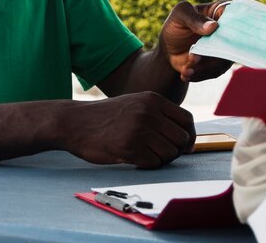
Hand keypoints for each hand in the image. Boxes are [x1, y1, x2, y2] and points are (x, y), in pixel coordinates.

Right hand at [65, 92, 195, 168]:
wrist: (75, 122)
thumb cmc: (106, 116)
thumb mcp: (135, 103)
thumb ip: (159, 114)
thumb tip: (185, 137)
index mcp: (153, 100)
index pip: (186, 119)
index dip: (190, 135)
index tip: (185, 146)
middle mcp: (149, 113)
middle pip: (181, 138)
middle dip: (177, 150)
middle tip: (164, 154)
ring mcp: (139, 130)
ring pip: (170, 153)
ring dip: (162, 159)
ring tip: (148, 156)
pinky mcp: (129, 147)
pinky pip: (154, 163)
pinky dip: (149, 165)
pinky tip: (137, 159)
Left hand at [159, 0, 231, 81]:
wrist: (169, 47)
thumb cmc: (176, 24)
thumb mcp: (180, 14)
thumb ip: (194, 18)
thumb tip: (213, 26)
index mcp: (223, 12)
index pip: (237, 18)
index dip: (231, 29)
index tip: (214, 39)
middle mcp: (229, 31)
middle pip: (232, 44)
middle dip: (211, 54)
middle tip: (192, 58)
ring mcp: (226, 48)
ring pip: (223, 61)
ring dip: (203, 67)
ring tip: (186, 68)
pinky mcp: (219, 64)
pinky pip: (215, 72)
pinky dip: (200, 74)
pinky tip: (185, 73)